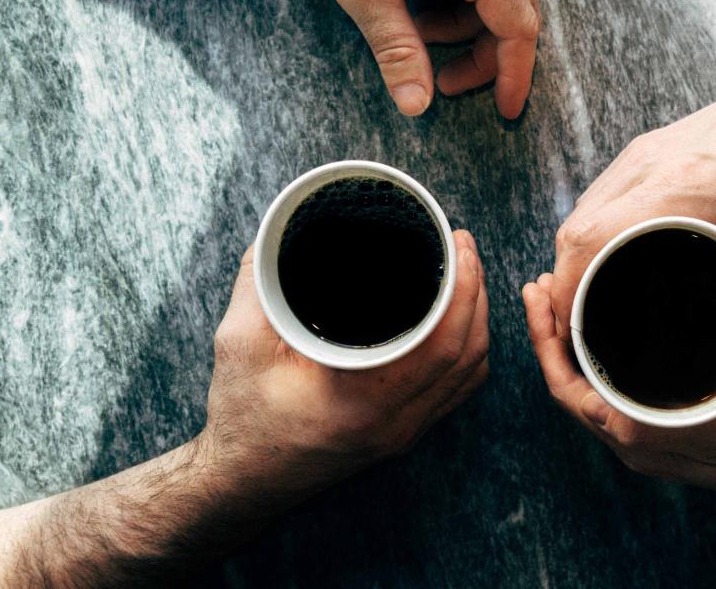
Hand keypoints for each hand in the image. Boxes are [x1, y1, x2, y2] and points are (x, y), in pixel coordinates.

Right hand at [200, 230, 490, 497]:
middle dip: (476, 291)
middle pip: (468, 354)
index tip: (458, 244)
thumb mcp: (239, 343)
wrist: (243, 481)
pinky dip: (467, 350)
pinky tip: (457, 319)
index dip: (463, 290)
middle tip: (463, 244)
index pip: (442, 344)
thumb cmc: (240, 416)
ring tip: (466, 272)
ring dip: (476, 319)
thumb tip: (278, 233)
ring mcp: (403, 433)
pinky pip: (456, 391)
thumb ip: (259, 283)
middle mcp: (394, 423)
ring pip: (469, 374)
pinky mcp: (403, 434)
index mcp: (362, 400)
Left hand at [520, 273, 715, 502]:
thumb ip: (661, 424)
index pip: (566, 389)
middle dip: (550, 333)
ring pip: (591, 382)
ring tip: (564, 294)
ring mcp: (651, 432)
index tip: (539, 295)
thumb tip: (608, 412)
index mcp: (636, 443)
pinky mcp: (670, 418)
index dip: (545, 341)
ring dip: (572, 340)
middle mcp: (634, 442)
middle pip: (570, 383)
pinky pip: (618, 382)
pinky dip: (603, 348)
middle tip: (539, 284)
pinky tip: (612, 321)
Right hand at [549, 82, 715, 335]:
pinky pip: (599, 191)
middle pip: (574, 228)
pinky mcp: (644, 147)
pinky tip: (603, 248)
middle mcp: (646, 168)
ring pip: (581, 208)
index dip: (566, 285)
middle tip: (572, 316)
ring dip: (574, 250)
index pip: (589, 240)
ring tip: (582, 288)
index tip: (566, 320)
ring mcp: (640, 154)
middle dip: (563, 277)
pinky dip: (591, 224)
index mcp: (674, 192)